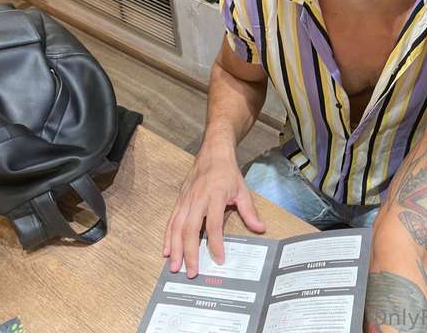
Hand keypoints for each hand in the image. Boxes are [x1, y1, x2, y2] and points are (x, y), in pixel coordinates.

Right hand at [163, 136, 264, 277]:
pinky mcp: (179, 201)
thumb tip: (260, 228)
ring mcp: (185, 200)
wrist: (212, 153)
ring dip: (175, 249)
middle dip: (190, 252)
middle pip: (190, 229)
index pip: (214, 225)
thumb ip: (249, 211)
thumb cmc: (228, 173)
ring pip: (177, 227)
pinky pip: (171, 221)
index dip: (216, 244)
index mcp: (215, 196)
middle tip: (192, 272)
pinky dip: (167, 237)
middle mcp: (197, 199)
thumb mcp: (242, 190)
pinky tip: (166, 251)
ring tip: (175, 267)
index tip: (219, 260)